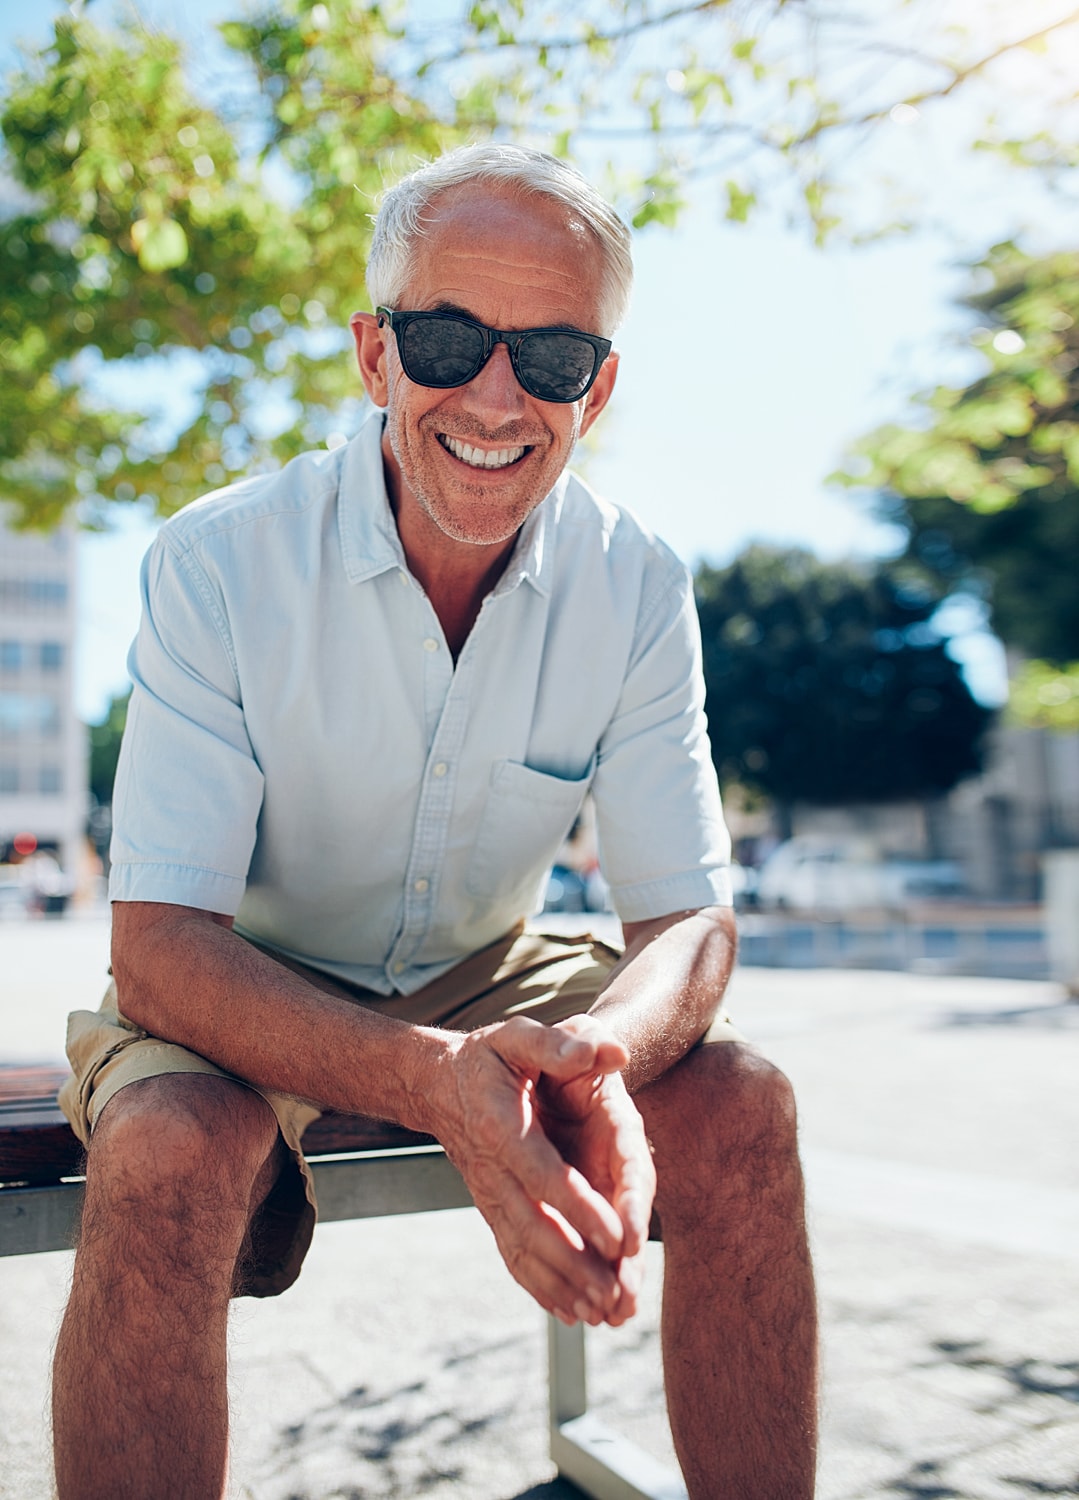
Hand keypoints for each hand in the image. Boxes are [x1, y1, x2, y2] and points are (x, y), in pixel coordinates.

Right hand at [429, 1015, 649, 1325]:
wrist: (437, 1083)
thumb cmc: (490, 1054)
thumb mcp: (519, 1036)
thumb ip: (562, 1043)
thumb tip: (614, 1050)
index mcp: (500, 1126)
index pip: (543, 1174)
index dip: (579, 1207)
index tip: (617, 1238)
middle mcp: (490, 1169)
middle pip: (533, 1225)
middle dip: (575, 1263)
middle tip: (615, 1294)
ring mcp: (489, 1195)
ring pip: (524, 1248)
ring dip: (562, 1284)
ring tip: (603, 1314)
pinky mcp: (491, 1210)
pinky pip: (513, 1254)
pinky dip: (540, 1287)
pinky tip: (570, 1314)